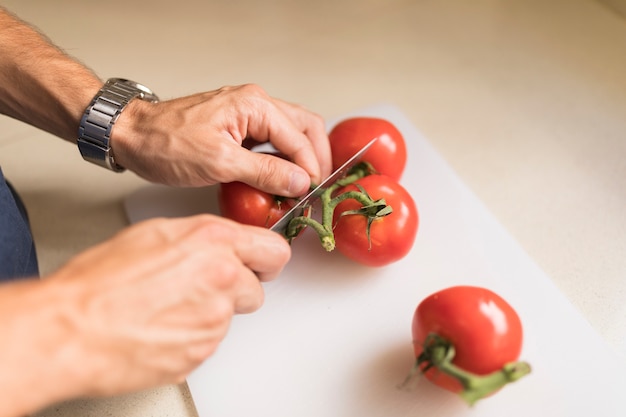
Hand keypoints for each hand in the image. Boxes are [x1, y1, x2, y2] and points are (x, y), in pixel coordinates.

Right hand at [46, 214, 289, 397]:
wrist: (72, 328)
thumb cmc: (101, 281)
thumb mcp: (156, 234)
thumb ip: (202, 238)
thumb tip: (220, 245)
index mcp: (213, 240)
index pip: (273, 250)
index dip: (265, 260)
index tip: (260, 264)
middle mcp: (223, 277)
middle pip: (258, 288)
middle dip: (238, 289)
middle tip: (204, 289)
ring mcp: (216, 318)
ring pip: (231, 316)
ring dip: (210, 313)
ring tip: (169, 307)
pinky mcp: (204, 350)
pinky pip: (210, 341)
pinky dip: (193, 336)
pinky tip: (163, 326)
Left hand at [113, 84, 331, 196]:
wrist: (132, 135)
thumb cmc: (164, 143)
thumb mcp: (219, 163)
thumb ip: (264, 171)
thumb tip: (300, 181)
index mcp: (255, 105)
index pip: (301, 138)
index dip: (311, 169)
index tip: (313, 195)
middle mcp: (255, 103)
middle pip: (306, 127)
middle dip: (316, 158)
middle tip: (316, 188)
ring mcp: (247, 113)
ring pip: (292, 132)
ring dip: (300, 158)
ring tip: (301, 186)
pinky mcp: (238, 126)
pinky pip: (272, 140)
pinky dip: (282, 159)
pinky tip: (279, 179)